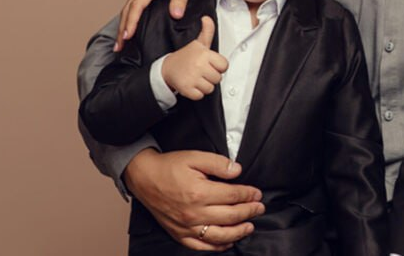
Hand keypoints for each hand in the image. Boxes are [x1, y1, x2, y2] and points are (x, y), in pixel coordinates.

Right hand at [116, 0, 200, 50]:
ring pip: (130, 4)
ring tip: (121, 38)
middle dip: (122, 27)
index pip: (137, 6)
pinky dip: (131, 13)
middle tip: (118, 46)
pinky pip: (135, 0)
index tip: (126, 37)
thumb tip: (174, 15)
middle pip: (128, 8)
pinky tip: (132, 21)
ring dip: (125, 21)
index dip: (131, 23)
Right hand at [123, 148, 265, 250]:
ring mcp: (186, 226)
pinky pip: (201, 245)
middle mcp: (194, 213)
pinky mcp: (178, 234)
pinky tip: (228, 241)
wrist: (144, 177)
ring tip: (250, 226)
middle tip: (259, 208)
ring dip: (238, 232)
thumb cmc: (169, 167)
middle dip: (249, 212)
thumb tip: (237, 171)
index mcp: (199, 192)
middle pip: (230, 216)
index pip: (233, 196)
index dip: (248, 195)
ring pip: (219, 235)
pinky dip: (217, 246)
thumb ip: (218, 163)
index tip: (257, 194)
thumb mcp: (195, 157)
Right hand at [162, 17, 227, 99]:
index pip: (224, 66)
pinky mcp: (186, 89)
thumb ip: (207, 31)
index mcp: (204, 54)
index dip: (218, 66)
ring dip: (204, 85)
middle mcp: (199, 65)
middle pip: (218, 78)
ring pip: (210, 88)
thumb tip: (207, 18)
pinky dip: (196, 93)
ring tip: (197, 77)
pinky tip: (192, 84)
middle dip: (211, 76)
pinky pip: (200, 96)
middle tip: (202, 71)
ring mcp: (192, 77)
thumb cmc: (186, 56)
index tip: (211, 64)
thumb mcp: (198, 43)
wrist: (167, 68)